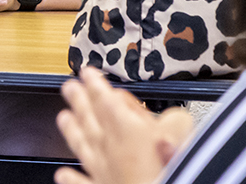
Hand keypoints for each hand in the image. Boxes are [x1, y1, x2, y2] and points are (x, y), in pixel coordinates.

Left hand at [56, 67, 194, 183]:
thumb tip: (175, 117)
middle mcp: (108, 148)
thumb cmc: (167, 169)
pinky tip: (62, 173)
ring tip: (63, 118)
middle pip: (89, 118)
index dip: (95, 83)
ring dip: (71, 131)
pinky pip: (80, 183)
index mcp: (125, 127)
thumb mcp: (183, 133)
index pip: (105, 99)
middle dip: (79, 100)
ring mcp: (101, 171)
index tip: (87, 73)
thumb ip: (175, 120)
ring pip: (81, 146)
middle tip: (69, 87)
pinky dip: (70, 178)